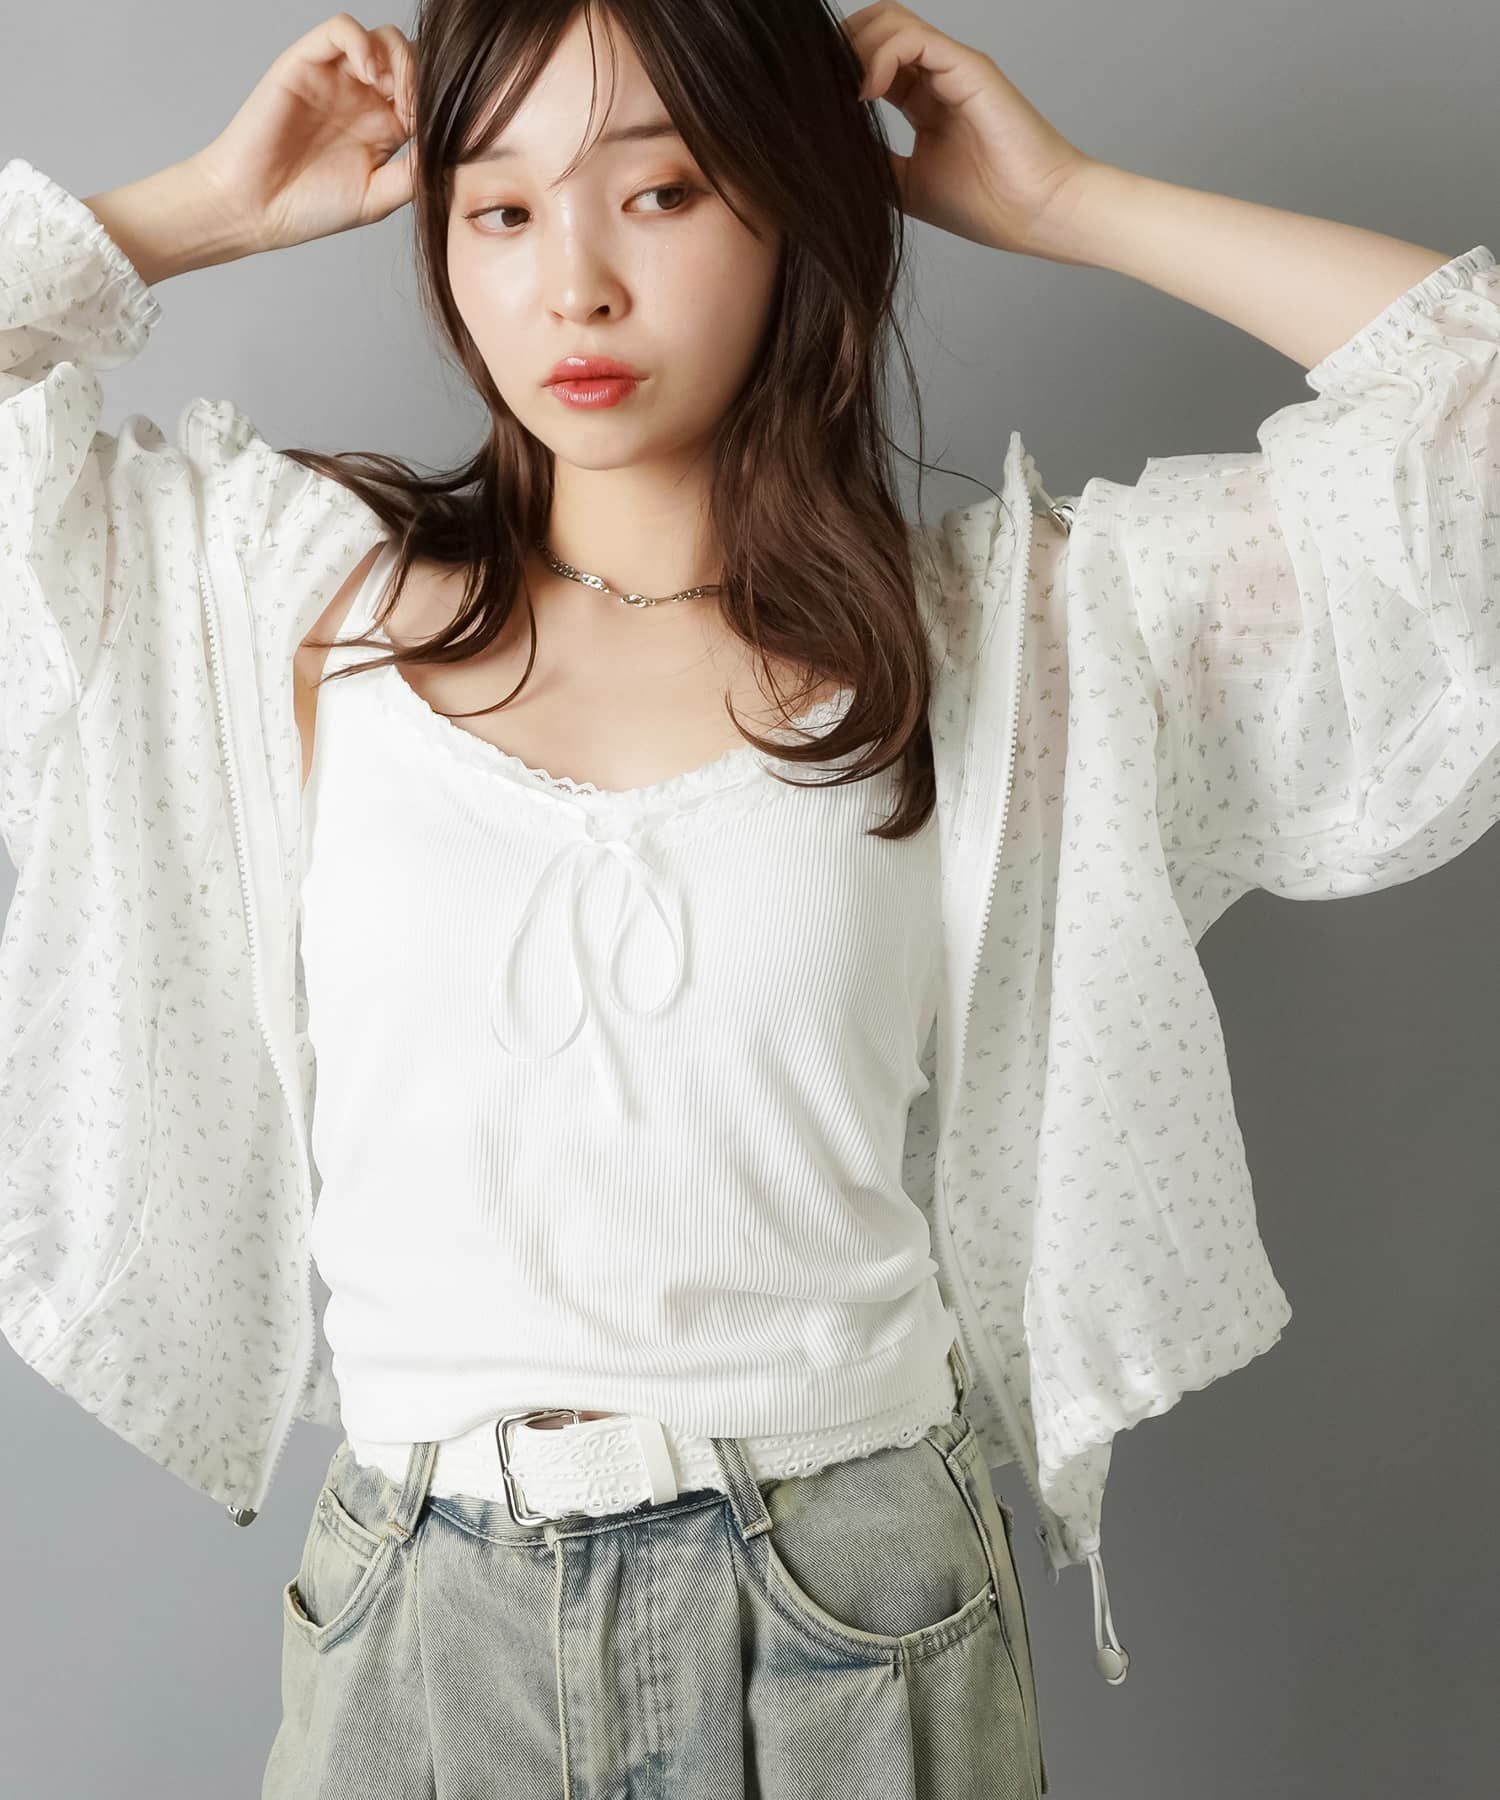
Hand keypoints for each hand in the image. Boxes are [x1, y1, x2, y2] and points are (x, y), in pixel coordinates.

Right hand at [188, 11, 417, 255]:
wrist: (257, 209)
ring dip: (399, 59)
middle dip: (424, 78)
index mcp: (387, 127)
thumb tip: (454, 154)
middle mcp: (364, 97)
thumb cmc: (311, 208)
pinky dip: (362, 42)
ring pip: (382, 39)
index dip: (440, 103)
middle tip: (417, 109)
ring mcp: (336, 78)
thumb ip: (414, 174)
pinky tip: (371, 73)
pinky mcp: (306, 62)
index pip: (427, 95)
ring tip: (393, 94)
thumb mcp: (378, 197)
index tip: (438, 128)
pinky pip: (341, 29)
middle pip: (411, 60)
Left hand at [839, 1, 1097, 258]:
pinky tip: (866, 94)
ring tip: (844, 96)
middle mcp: (937, 73)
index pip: (869, 59)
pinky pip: (913, 39)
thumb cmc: (986, 206)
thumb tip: (822, 153)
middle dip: (839, 50)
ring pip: (889, 21)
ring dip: (854, 50)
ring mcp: (953, 66)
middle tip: (818, 91)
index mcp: (923, 98)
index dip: (836, 71)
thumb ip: (868, 161)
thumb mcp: (904, 185)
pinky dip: (879, 57)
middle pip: (875, 26)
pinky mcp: (968, 67)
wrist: (1037, 215)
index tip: (812, 104)